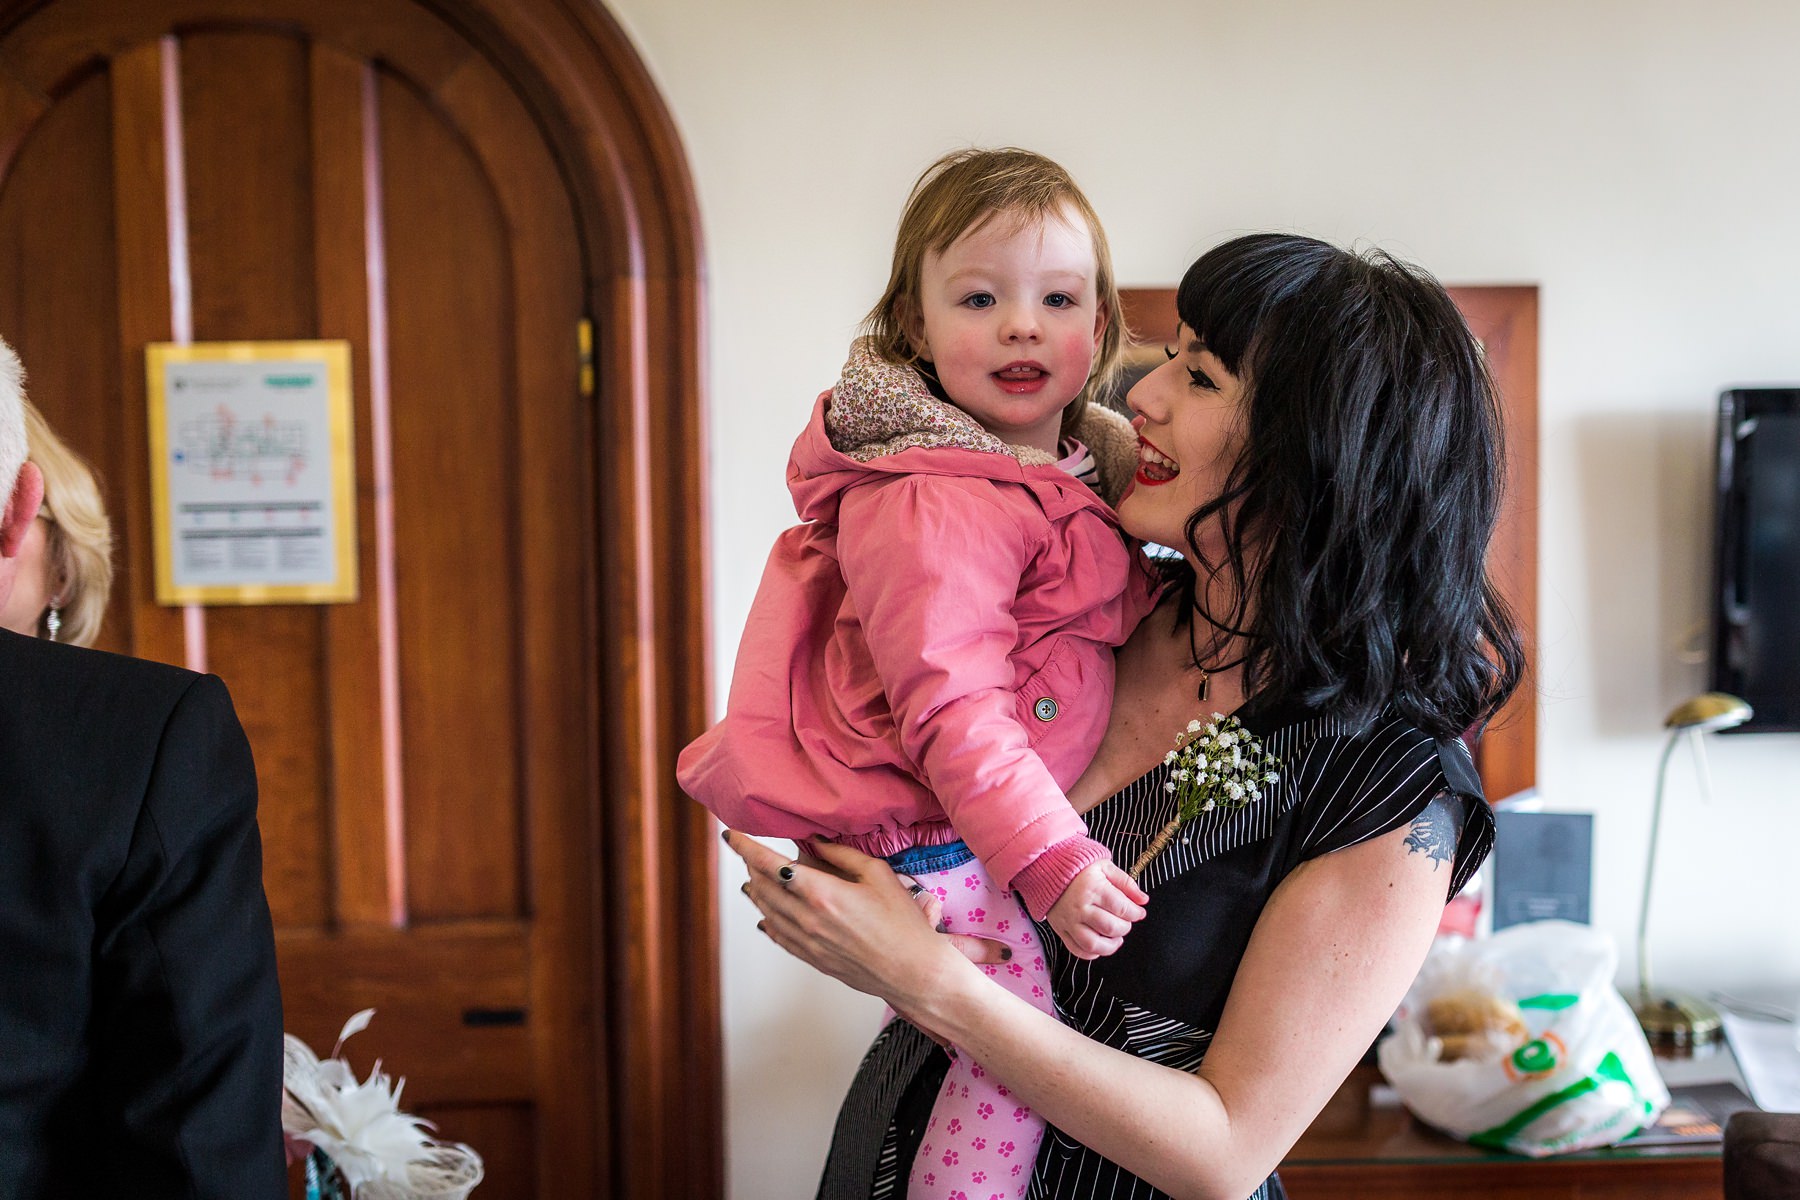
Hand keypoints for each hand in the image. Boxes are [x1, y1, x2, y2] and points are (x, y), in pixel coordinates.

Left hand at [721, 831, 1006, 1021]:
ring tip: (752, 879)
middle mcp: (806, 919)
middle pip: (763, 887)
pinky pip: (779, 937)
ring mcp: (807, 942)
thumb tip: (813, 840)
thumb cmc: (903, 924)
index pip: (770, 864)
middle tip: (746, 851)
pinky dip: (768, 921)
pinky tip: (766, 916)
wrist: (914, 973)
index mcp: (821, 893)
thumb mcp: (878, 875)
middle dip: (750, 866)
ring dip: (756, 892)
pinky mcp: (813, 959)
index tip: (731, 835)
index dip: (746, 847)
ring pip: (767, 912)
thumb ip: (841, 854)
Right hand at [1046, 861, 1147, 959]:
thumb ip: (1126, 883)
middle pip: (1110, 927)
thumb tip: (1143, 900)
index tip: (1139, 912)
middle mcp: (1080, 906)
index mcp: (1093, 888)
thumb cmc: (1079, 867)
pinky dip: (1092, 953)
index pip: (1122, 908)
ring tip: (1116, 938)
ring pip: (1093, 944)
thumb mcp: (1105, 867)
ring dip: (1110, 946)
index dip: (1136, 913)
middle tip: (1126, 922)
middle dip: (1125, 927)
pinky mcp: (1060, 929)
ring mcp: (1069, 920)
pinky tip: (1100, 943)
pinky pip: (1077, 949)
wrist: (1048, 869)